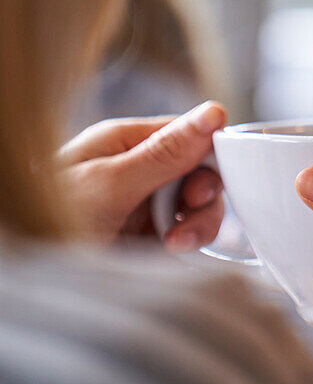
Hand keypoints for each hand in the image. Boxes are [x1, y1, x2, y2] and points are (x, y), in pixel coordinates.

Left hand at [57, 101, 226, 249]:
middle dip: (201, 202)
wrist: (28, 271)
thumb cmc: (50, 221)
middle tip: (184, 221)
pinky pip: (184, 236)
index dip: (208, 161)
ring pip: (195, 208)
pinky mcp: (145, 238)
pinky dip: (185, 247)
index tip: (199, 190)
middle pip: (199, 175)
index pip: (190, 137)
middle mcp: (137, 171)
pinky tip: (169, 256)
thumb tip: (213, 112)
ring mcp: (142, 206)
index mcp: (125, 143)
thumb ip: (165, 152)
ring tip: (172, 246)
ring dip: (194, 228)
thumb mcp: (111, 183)